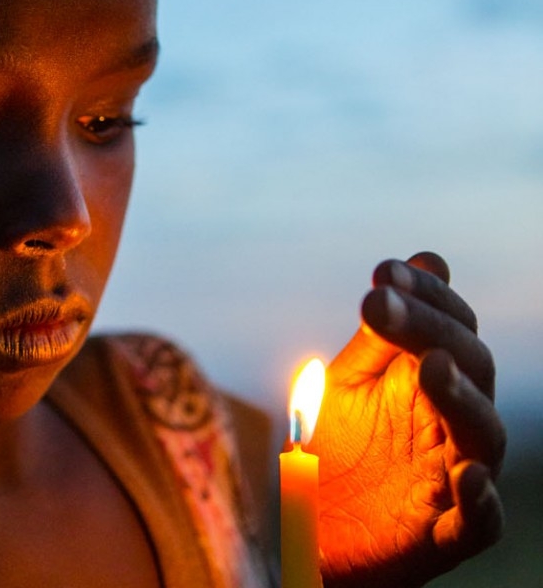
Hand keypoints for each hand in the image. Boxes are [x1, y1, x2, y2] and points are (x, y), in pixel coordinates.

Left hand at [309, 252, 504, 587]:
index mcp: (429, 380)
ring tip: (432, 366)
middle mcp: (451, 422)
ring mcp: (453, 476)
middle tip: (379, 303)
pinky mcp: (447, 533)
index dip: (424, 296)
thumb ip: (376, 338)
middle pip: (467, 365)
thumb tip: (415, 258)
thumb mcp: (346, 387)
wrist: (312, 535)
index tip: (384, 272)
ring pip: (482, 433)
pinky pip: (479, 520)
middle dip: (426, 329)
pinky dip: (480, 500)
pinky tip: (464, 474)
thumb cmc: (336, 452)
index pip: (448, 325)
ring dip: (459, 397)